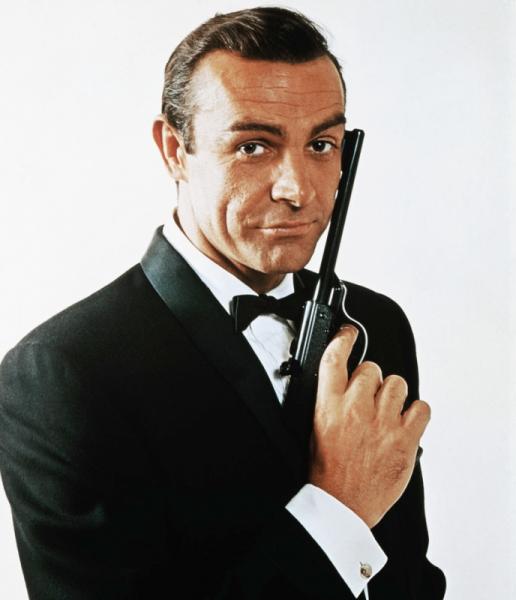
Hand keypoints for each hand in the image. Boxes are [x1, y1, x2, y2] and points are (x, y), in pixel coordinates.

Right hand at [309, 325, 429, 527]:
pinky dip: (416, 413)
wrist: (343, 503)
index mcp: (329, 406)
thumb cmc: (329, 470)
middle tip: (369, 399)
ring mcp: (382, 423)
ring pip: (397, 383)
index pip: (335, 359)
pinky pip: (422, 407)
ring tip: (387, 412)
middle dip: (372, 379)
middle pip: (372, 368)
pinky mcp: (405, 438)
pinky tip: (406, 422)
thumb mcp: (316, 427)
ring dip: (393, 394)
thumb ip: (331, 400)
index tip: (349, 333)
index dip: (343, 338)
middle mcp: (355, 409)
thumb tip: (343, 380)